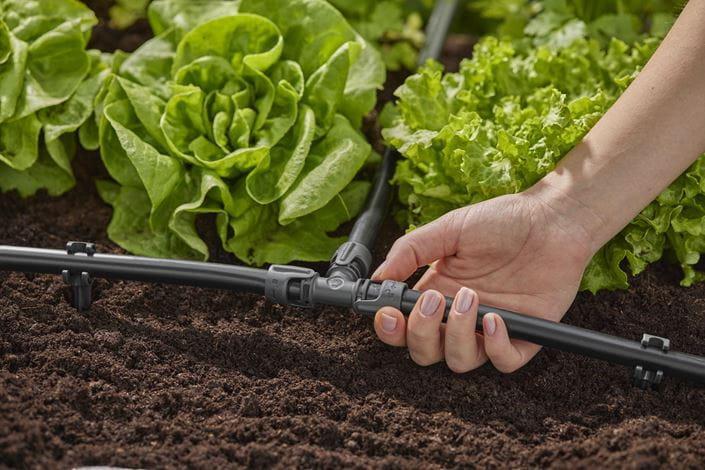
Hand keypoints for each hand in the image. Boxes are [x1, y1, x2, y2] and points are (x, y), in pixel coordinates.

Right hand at [372, 186, 600, 372]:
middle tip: (431, 301)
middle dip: (420, 333)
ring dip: (456, 335)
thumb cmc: (502, 220)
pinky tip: (494, 319)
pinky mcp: (524, 336)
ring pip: (459, 361)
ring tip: (469, 298)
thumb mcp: (449, 228)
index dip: (390, 328)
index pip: (403, 326)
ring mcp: (490, 328)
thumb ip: (411, 251)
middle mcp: (459, 316)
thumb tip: (377, 278)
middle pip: (425, 351)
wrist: (552, 218)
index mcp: (437, 292)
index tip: (388, 313)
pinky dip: (494, 347)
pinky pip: (503, 362)